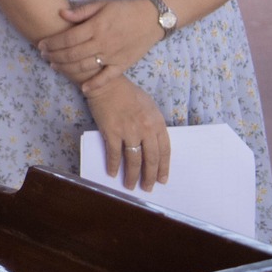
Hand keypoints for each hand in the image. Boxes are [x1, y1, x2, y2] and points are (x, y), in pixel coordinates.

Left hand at [37, 0, 161, 85]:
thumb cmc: (125, 10)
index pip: (67, 38)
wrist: (152, 19)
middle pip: (72, 54)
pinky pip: (107, 78)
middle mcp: (102, 43)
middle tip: (43, 56)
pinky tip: (84, 89)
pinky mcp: (122, 65)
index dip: (52, 43)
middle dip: (54, 56)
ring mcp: (112, 56)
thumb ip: (81, 11)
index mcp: (96, 27)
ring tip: (54, 66)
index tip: (41, 44)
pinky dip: (95, 84)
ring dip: (67, 68)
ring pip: (85, 66)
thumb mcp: (102, 4)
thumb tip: (61, 14)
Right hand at [84, 76, 169, 191]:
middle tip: (147, 188)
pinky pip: (114, 154)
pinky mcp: (111, 132)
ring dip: (132, 176)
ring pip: (134, 160)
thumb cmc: (128, 93)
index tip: (162, 180)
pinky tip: (113, 173)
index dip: (163, 168)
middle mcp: (146, 129)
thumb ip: (153, 126)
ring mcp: (128, 131)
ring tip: (130, 186)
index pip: (165, 151)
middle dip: (149, 177)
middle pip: (150, 159)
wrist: (106, 83)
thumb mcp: (149, 107)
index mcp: (157, 122)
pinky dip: (113, 165)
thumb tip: (152, 146)